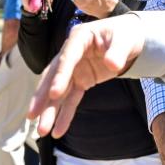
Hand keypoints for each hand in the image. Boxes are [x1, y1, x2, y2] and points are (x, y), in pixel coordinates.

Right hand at [28, 13, 144, 137]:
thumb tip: (112, 65)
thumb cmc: (126, 34)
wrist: (131, 38)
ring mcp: (74, 69)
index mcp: (79, 38)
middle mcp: (71, 53)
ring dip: (50, 110)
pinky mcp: (81, 80)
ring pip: (58, 91)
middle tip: (32, 116)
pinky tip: (58, 131)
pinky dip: (65, 114)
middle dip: (43, 97)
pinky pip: (71, 99)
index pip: (67, 58)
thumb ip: (118, 51)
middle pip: (53, 76)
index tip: (54, 93)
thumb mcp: (126, 39)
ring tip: (42, 131)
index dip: (60, 75)